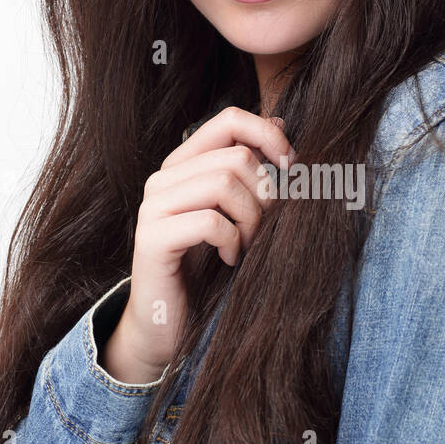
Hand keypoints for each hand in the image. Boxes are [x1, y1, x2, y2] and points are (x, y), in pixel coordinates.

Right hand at [100, 108, 294, 382]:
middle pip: (235, 157)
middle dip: (265, 195)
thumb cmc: (208, 267)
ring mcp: (154, 207)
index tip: (291, 166)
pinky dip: (233, 242)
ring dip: (250, 220)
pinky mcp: (153, 238)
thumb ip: (252, 170)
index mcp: (185, 164)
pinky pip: (210, 222)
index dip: (268, 136)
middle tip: (263, 229)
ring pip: (223, 184)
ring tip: (247, 246)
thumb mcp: (238, 212)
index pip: (229, 120)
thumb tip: (281, 124)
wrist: (169, 323)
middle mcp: (164, 178)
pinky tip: (230, 259)